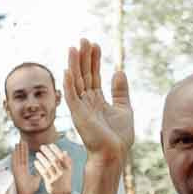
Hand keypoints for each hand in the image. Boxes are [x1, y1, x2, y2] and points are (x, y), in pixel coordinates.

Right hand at [8, 142, 38, 193]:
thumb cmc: (28, 191)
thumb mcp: (36, 181)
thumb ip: (38, 174)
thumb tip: (41, 169)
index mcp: (23, 171)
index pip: (24, 159)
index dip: (24, 152)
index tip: (25, 145)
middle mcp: (19, 169)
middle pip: (20, 157)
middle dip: (21, 148)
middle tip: (22, 140)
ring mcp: (16, 171)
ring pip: (17, 158)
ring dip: (18, 150)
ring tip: (18, 142)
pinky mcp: (15, 173)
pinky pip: (14, 163)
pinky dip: (14, 156)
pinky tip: (14, 150)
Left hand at [34, 143, 73, 193]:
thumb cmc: (64, 181)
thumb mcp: (68, 172)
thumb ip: (67, 162)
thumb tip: (64, 151)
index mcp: (68, 169)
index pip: (62, 157)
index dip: (56, 150)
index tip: (50, 144)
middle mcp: (63, 173)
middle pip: (55, 160)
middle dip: (48, 152)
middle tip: (42, 146)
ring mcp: (56, 178)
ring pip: (48, 166)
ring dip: (42, 158)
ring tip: (37, 154)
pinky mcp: (50, 183)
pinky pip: (44, 173)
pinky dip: (39, 166)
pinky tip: (36, 162)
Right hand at [63, 42, 133, 159]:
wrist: (114, 154)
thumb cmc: (118, 137)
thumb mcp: (124, 109)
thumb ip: (120, 91)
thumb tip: (118, 71)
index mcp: (96, 100)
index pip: (94, 76)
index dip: (94, 60)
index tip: (95, 45)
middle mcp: (86, 102)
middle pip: (84, 74)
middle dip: (83, 57)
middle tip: (84, 39)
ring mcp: (81, 108)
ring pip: (76, 81)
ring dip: (74, 64)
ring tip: (74, 47)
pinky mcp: (79, 115)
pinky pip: (71, 96)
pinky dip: (69, 83)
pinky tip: (68, 70)